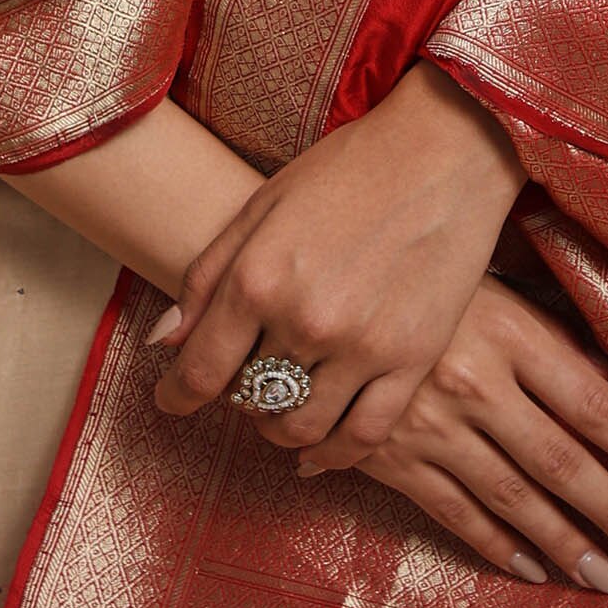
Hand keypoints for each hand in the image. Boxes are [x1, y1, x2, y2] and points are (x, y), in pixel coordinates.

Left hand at [149, 60, 524, 458]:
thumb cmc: (347, 170)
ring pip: (302, 428)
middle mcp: (304, 321)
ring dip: (279, 429)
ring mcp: (361, 347)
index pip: (199, 370)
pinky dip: (335, 454)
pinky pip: (365, 437)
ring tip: (277, 410)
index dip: (176, 395)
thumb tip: (164, 342)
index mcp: (257, 278)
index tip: (171, 401)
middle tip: (240, 382)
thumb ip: (208, 275)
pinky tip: (319, 449)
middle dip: (234, 397)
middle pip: (248, 399)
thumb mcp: (261, 207)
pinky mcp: (412, 361)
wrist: (442, 154)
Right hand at [324, 276, 607, 589]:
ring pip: (512, 497)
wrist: (320, 288)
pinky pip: (451, 510)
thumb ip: (559, 340)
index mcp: (509, 334)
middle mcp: (474, 384)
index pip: (595, 407)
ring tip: (606, 577)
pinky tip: (530, 569)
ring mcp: (429, 423)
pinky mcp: (389, 453)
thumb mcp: (497, 291)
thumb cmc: (423, 281)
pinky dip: (494, 544)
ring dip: (565, 544)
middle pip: (562, 462)